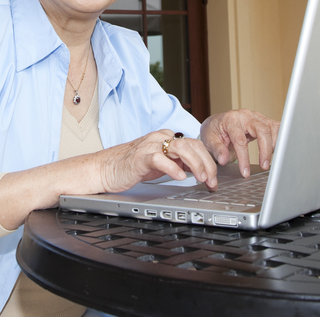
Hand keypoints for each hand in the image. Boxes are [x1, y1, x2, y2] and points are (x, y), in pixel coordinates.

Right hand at [97, 129, 219, 192]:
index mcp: (166, 138)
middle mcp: (160, 138)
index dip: (208, 161)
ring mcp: (151, 145)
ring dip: (195, 165)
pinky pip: (161, 159)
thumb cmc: (132, 166)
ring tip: (201, 178)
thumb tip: (199, 170)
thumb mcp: (161, 163)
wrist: (106, 168)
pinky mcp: (141, 157)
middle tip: (211, 181)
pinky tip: (180, 177)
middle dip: (206, 164)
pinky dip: (173, 168)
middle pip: (192, 145)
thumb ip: (178, 162)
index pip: (195, 144)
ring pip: (180, 148)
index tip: (213, 177)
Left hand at [200, 109, 279, 176]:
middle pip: (262, 130)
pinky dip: (278, 139)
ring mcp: (256, 116)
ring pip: (272, 128)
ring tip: (269, 160)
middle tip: (264, 166)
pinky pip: (276, 128)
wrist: (217, 123)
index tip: (245, 172)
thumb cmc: (214, 132)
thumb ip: (218, 150)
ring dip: (274, 145)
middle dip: (265, 150)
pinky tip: (275, 151)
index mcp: (231, 119)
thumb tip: (224, 160)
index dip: (244, 158)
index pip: (240, 140)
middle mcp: (245, 115)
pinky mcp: (263, 120)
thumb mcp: (209, 141)